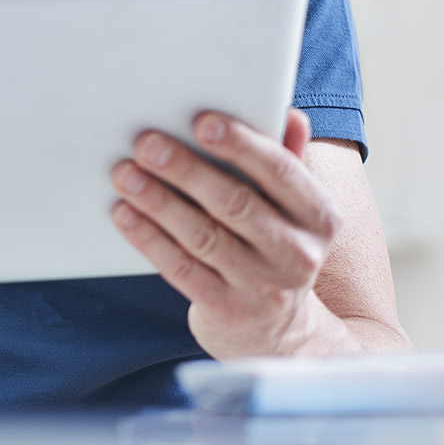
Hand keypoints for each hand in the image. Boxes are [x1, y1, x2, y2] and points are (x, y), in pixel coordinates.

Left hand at [110, 109, 342, 358]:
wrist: (280, 330)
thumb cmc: (275, 241)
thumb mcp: (293, 205)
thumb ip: (286, 158)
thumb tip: (288, 114)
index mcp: (320, 215)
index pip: (281, 171)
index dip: (241, 145)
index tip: (201, 122)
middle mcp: (298, 253)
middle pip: (234, 202)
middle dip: (185, 169)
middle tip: (146, 143)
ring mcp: (263, 287)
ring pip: (202, 235)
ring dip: (157, 201)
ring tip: (124, 173)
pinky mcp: (227, 310)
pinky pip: (181, 268)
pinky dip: (149, 238)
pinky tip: (124, 213)